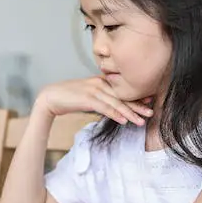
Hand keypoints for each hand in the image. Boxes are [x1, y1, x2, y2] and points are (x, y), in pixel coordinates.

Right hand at [35, 77, 152, 125]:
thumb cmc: (68, 98)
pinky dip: (116, 114)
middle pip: (122, 96)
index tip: (148, 102)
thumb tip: (111, 107)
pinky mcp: (87, 98)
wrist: (50, 97)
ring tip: (141, 121)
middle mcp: (99, 83)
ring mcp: (94, 90)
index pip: (121, 91)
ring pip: (116, 103)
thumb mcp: (87, 95)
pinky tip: (125, 120)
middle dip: (138, 106)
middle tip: (151, 112)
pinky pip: (105, 108)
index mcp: (100, 81)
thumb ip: (100, 98)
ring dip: (130, 113)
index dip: (135, 97)